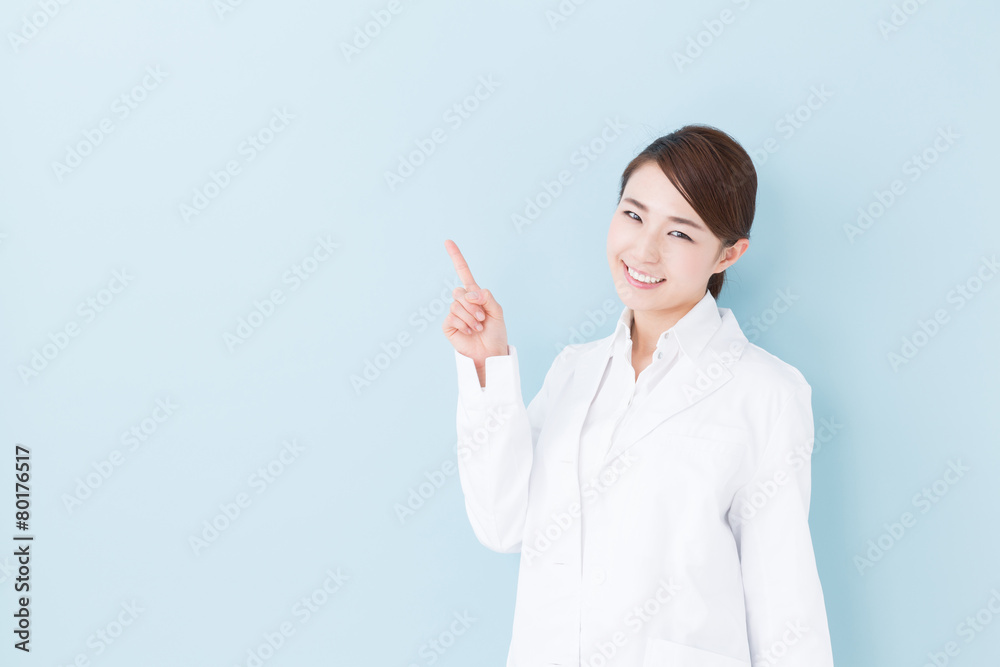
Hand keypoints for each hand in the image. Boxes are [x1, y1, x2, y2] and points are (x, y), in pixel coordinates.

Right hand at [442, 239, 508, 368]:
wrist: (490, 352)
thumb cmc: (495, 333)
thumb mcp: (497, 311)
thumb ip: (487, 297)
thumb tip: (470, 292)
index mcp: (475, 295)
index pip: (463, 272)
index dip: (456, 257)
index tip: (447, 241)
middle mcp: (463, 302)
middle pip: (460, 292)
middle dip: (474, 306)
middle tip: (482, 318)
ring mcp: (454, 313)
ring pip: (457, 305)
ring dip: (471, 318)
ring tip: (478, 327)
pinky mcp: (448, 325)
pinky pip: (452, 317)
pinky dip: (464, 325)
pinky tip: (469, 332)